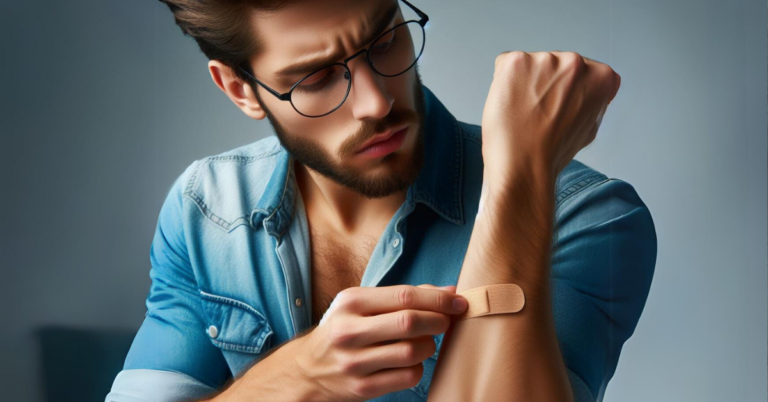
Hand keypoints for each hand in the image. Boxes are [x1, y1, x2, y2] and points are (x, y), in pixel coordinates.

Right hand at [293, 284, 466, 401]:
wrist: (307, 370)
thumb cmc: (344, 329)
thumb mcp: (362, 305)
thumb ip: (402, 297)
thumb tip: (449, 292)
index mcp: (351, 302)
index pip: (404, 296)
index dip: (438, 299)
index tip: (458, 302)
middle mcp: (349, 331)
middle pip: (410, 322)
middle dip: (438, 321)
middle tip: (445, 322)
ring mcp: (354, 362)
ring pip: (412, 352)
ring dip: (429, 346)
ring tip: (424, 342)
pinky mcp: (362, 388)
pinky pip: (408, 376)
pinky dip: (419, 368)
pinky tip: (412, 362)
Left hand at [480, 51, 620, 193]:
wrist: (524, 165)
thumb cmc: (552, 152)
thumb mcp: (590, 126)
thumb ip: (590, 101)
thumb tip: (580, 91)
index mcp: (601, 76)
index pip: (586, 73)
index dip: (569, 92)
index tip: (561, 107)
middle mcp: (576, 61)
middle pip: (556, 65)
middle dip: (546, 84)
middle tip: (539, 113)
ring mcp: (545, 59)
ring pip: (531, 65)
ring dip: (525, 83)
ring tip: (523, 111)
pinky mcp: (516, 62)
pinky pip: (505, 65)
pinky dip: (503, 82)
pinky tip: (509, 104)